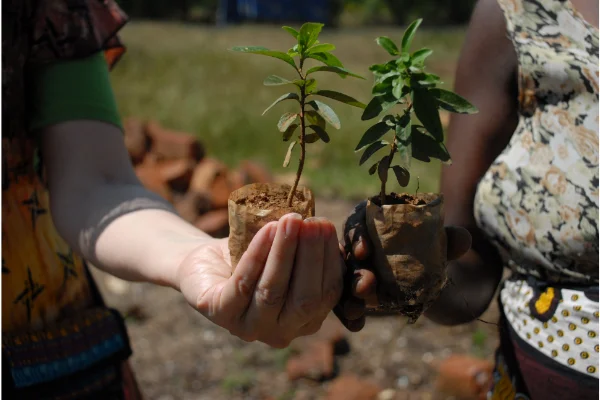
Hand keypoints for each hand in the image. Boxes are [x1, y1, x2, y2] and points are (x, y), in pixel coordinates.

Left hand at [177, 213, 344, 347]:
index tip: (326, 226)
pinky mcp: (221, 314)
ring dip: (285, 252)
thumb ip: (310, 250)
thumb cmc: (254, 257)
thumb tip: (328, 232)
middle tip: (312, 222)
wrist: (206, 261)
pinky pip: (243, 284)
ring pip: (273, 291)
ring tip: (291, 220)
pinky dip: (258, 255)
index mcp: (305, 320)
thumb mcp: (287, 255)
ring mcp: (250, 328)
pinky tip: (267, 229)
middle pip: (304, 298)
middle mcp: (281, 331)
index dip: (329, 261)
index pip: (327, 295)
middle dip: (310, 257)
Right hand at [334, 201, 471, 330]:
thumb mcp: (438, 244)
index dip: (357, 235)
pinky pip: (345, 301)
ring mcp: (351, 268)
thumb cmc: (427, 249)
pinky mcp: (352, 292)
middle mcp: (355, 243)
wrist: (428, 276)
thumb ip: (447, 240)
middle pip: (347, 254)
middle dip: (354, 272)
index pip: (358, 221)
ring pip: (342, 280)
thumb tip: (464, 238)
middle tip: (365, 287)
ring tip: (356, 311)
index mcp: (371, 220)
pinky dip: (349, 315)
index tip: (364, 251)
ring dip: (347, 296)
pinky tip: (356, 325)